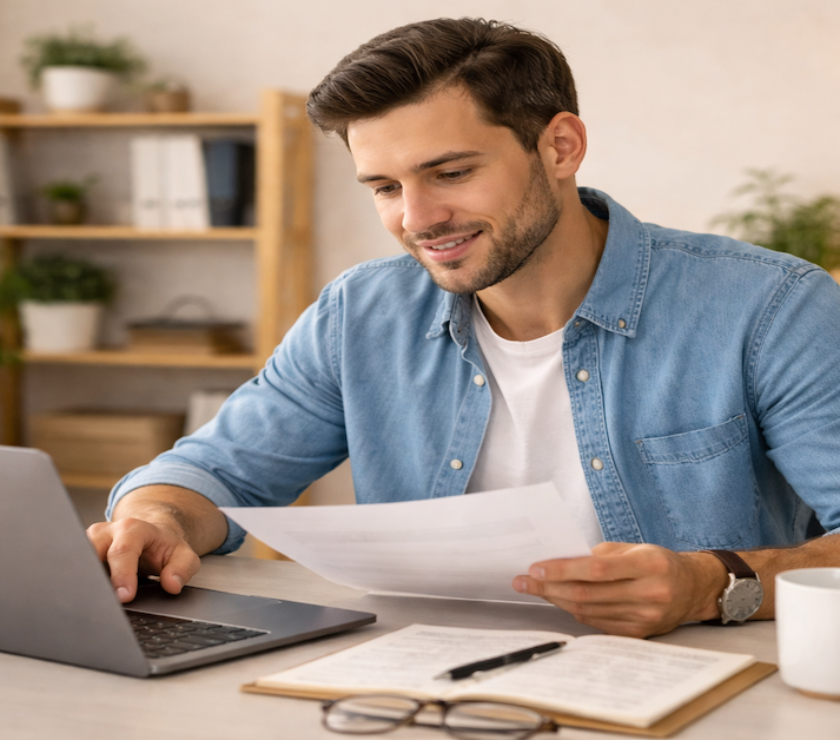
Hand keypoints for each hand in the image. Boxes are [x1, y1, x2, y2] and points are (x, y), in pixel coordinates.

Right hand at [86, 518, 200, 603]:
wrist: (151, 536)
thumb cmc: (164, 548)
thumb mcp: (184, 555)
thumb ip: (182, 568)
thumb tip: (171, 584)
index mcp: (133, 528)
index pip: (123, 550)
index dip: (122, 574)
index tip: (125, 597)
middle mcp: (107, 531)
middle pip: (92, 552)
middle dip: (94, 578)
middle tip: (100, 602)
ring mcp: (90, 541)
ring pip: (76, 559)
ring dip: (81, 580)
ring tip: (90, 601)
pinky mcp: (80, 552)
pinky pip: (73, 568)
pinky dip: (77, 582)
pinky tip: (83, 596)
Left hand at [512, 542, 725, 636]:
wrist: (693, 589)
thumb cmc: (658, 562)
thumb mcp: (634, 548)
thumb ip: (600, 554)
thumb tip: (560, 561)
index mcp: (649, 565)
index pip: (596, 569)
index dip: (562, 570)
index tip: (535, 568)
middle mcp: (649, 594)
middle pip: (588, 593)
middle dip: (549, 587)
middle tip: (523, 582)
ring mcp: (645, 617)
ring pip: (589, 611)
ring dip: (557, 600)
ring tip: (535, 589)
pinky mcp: (639, 633)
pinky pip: (598, 623)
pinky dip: (575, 611)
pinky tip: (560, 600)